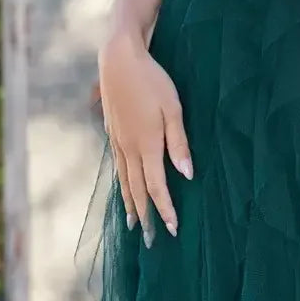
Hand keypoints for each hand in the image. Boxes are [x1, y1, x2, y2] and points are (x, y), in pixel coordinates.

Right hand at [97, 33, 192, 243]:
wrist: (118, 60)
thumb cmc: (152, 80)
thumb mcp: (173, 108)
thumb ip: (179, 143)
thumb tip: (187, 175)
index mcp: (147, 145)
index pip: (157, 187)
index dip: (165, 209)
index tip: (173, 230)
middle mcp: (129, 148)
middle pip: (137, 190)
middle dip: (146, 216)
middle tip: (151, 240)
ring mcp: (118, 141)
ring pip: (124, 181)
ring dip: (131, 204)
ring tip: (134, 224)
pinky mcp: (112, 133)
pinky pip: (118, 167)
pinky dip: (122, 184)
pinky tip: (124, 188)